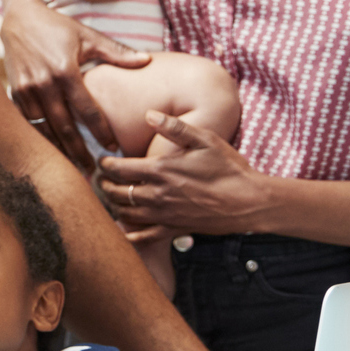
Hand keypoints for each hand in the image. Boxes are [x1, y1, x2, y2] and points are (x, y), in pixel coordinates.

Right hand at [0, 0, 151, 171]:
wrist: (20, 18)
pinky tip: (49, 151)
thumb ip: (117, 52)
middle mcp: (43, 83)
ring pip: (43, 129)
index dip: (100, 131)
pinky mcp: (13, 93)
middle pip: (64, 127)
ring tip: (71, 168)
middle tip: (92, 171)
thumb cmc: (58, 27)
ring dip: (57, 150)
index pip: (87, 109)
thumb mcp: (88, 36)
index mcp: (65, 70)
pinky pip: (26, 122)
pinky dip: (39, 138)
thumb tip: (148, 61)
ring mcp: (25, 90)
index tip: (113, 147)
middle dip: (78, 151)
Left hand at [99, 111, 270, 237]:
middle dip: (104, 185)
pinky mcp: (174, 230)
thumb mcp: (205, 140)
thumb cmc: (229, 167)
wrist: (249, 201)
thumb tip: (149, 114)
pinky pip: (144, 237)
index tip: (102, 161)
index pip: (120, 169)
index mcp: (161, 170)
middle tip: (100, 179)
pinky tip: (123, 230)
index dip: (105, 165)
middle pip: (117, 193)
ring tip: (110, 198)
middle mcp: (158, 195)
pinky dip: (130, 234)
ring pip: (125, 214)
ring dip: (113, 206)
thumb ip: (175, 127)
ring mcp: (165, 215)